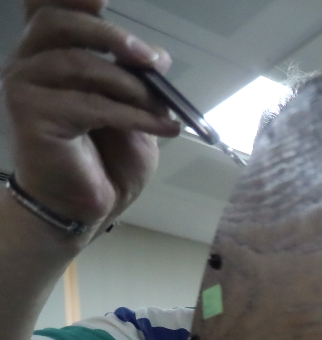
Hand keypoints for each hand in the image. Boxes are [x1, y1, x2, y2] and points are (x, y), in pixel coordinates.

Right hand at [3, 0, 179, 231]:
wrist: (84, 204)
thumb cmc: (105, 155)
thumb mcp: (131, 108)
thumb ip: (135, 77)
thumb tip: (155, 56)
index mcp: (52, 50)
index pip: (51, 5)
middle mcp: (30, 60)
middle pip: (61, 22)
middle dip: (113, 36)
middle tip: (154, 60)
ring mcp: (24, 85)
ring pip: (79, 63)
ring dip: (131, 86)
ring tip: (163, 109)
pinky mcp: (30, 114)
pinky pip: (89, 104)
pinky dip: (134, 115)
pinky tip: (163, 129)